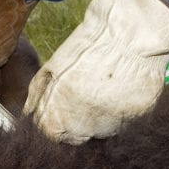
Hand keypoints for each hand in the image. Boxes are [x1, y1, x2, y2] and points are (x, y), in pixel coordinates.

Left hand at [24, 0, 168, 144]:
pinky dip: (122, 108)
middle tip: (85, 93)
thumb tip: (29, 115)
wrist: (130, 31)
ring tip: (105, 86)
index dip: (56, 120)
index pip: (52, 136)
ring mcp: (115, 125)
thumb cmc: (88, 45)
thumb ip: (38, 96)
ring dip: (101, 115)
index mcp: (61, 118)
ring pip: (104, 130)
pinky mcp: (139, 118)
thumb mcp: (53, 67)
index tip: (62, 106)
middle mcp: (87, 128)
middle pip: (79, 137)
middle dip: (77, 120)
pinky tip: (122, 86)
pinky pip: (127, 120)